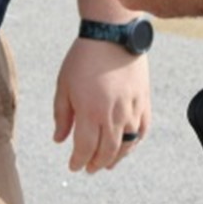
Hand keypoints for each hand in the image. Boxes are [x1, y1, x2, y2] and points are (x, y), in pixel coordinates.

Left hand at [52, 37, 149, 173]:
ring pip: (126, 144)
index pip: (84, 148)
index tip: (73, 166)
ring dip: (116, 157)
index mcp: (89, 112)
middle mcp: (112, 115)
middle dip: (96, 164)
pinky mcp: (143, 100)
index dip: (78, 161)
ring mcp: (131, 109)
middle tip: (89, 169)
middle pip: (106, 151)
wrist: (112, 33)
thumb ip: (62, 115)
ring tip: (108, 164)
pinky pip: (142, 129)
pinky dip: (135, 142)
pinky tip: (128, 145)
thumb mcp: (63, 85)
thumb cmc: (83, 57)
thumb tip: (59, 140)